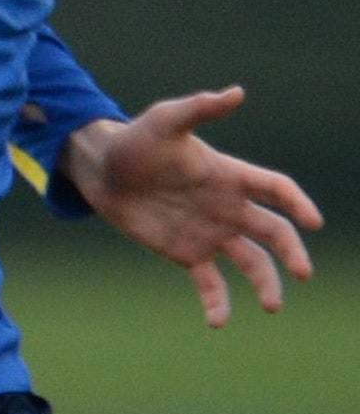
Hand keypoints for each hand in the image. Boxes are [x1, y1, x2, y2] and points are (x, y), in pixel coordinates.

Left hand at [61, 87, 322, 325]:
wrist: (100, 170)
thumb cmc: (134, 140)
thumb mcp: (164, 120)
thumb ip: (199, 108)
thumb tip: (237, 92)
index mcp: (229, 175)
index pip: (275, 189)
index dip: (296, 203)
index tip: (312, 222)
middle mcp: (227, 207)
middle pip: (273, 231)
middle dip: (291, 252)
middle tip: (302, 273)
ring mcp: (209, 233)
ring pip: (251, 263)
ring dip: (265, 284)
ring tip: (272, 306)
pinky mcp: (186, 254)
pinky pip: (211, 284)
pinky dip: (218, 302)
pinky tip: (217, 321)